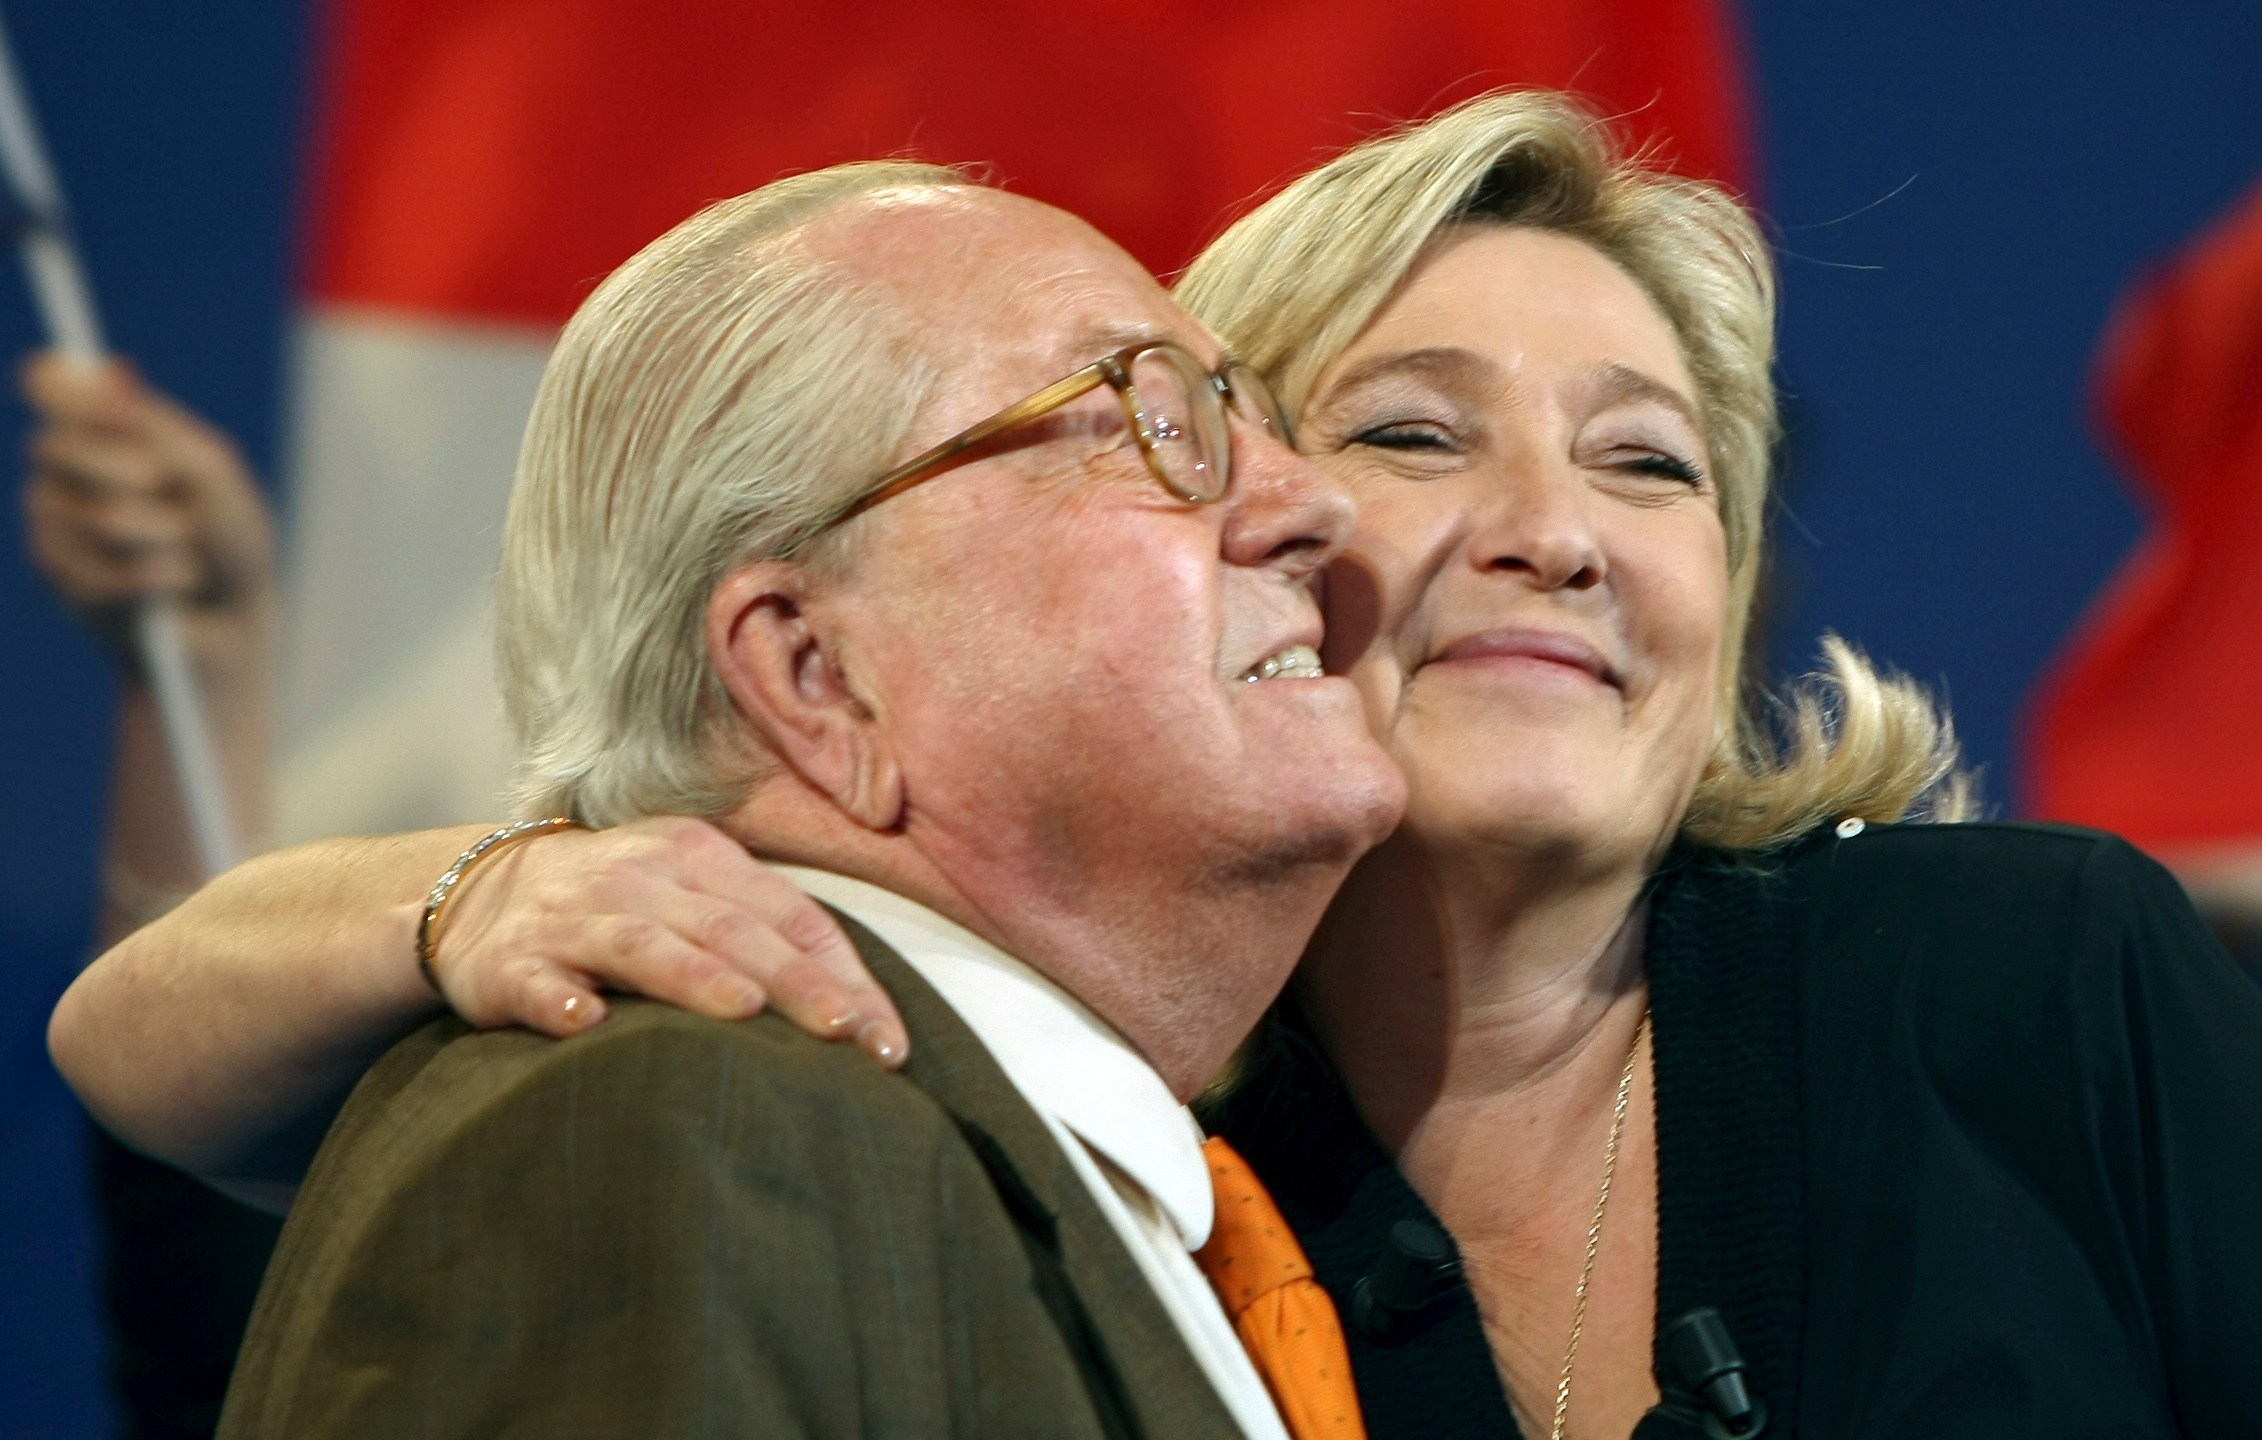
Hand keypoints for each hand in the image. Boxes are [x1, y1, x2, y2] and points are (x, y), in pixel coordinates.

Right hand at [20, 351, 277, 668]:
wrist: (235, 613)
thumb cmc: (228, 534)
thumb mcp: (213, 473)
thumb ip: (160, 429)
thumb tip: (111, 372)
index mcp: (99, 428)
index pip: (52, 385)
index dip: (68, 391)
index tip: (115, 408)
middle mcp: (63, 466)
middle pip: (59, 445)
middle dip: (135, 473)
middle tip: (170, 489)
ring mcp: (52, 520)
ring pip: (101, 516)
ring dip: (166, 535)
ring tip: (186, 548)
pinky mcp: (61, 577)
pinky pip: (107, 570)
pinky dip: (161, 576)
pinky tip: (172, 583)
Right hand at [428, 816, 907, 1066]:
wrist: (483, 892)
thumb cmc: (624, 907)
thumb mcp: (698, 898)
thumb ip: (769, 939)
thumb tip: (865, 1017)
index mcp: (702, 858)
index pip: (791, 916)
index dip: (845, 975)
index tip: (887, 1041)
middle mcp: (643, 879)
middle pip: (731, 929)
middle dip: (794, 981)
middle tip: (844, 1034)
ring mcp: (574, 918)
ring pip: (644, 944)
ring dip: (694, 976)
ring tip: (742, 1010)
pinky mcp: (511, 963)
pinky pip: (537, 980)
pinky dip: (559, 1000)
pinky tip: (583, 1022)